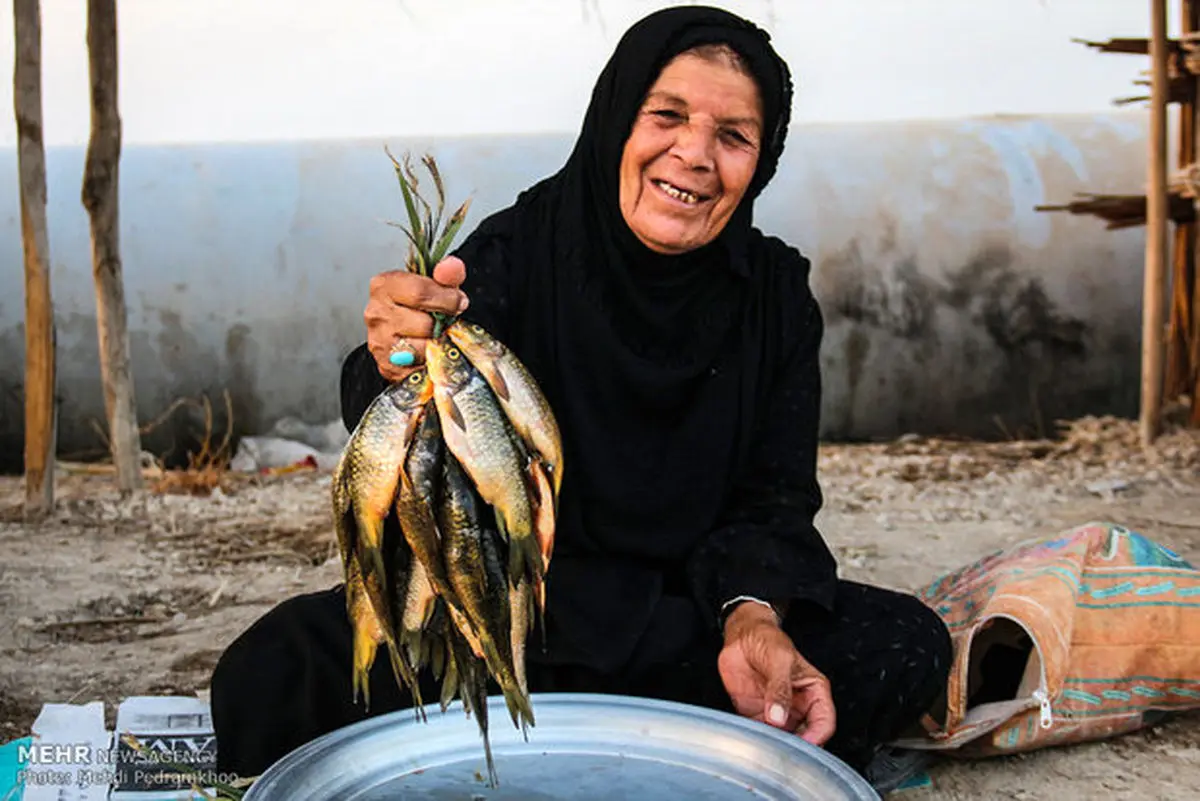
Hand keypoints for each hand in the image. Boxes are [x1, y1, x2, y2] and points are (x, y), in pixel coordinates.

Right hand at [364, 256, 469, 380]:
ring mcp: (379, 342)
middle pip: (425, 324)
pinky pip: (421, 367)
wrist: (402, 332)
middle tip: (444, 321)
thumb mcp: (435, 285)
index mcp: (384, 286)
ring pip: (424, 348)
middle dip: (443, 324)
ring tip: (434, 336)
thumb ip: (446, 275)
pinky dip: (431, 361)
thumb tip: (452, 266)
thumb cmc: (417, 306)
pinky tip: (428, 351)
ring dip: (437, 344)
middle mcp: (376, 314)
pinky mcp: (387, 366)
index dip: (447, 299)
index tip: (457, 301)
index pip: (420, 293)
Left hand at [718, 602, 835, 746]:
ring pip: (784, 739)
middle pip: (806, 737)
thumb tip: (778, 716)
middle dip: (796, 746)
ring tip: (766, 742)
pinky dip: (758, 739)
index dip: (817, 737)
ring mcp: (778, 713)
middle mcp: (799, 706)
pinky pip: (761, 734)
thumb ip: (779, 688)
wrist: (742, 635)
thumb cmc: (768, 640)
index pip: (824, 722)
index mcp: (814, 691)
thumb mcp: (779, 659)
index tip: (802, 744)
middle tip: (782, 747)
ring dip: (776, 744)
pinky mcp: (758, 715)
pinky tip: (753, 737)